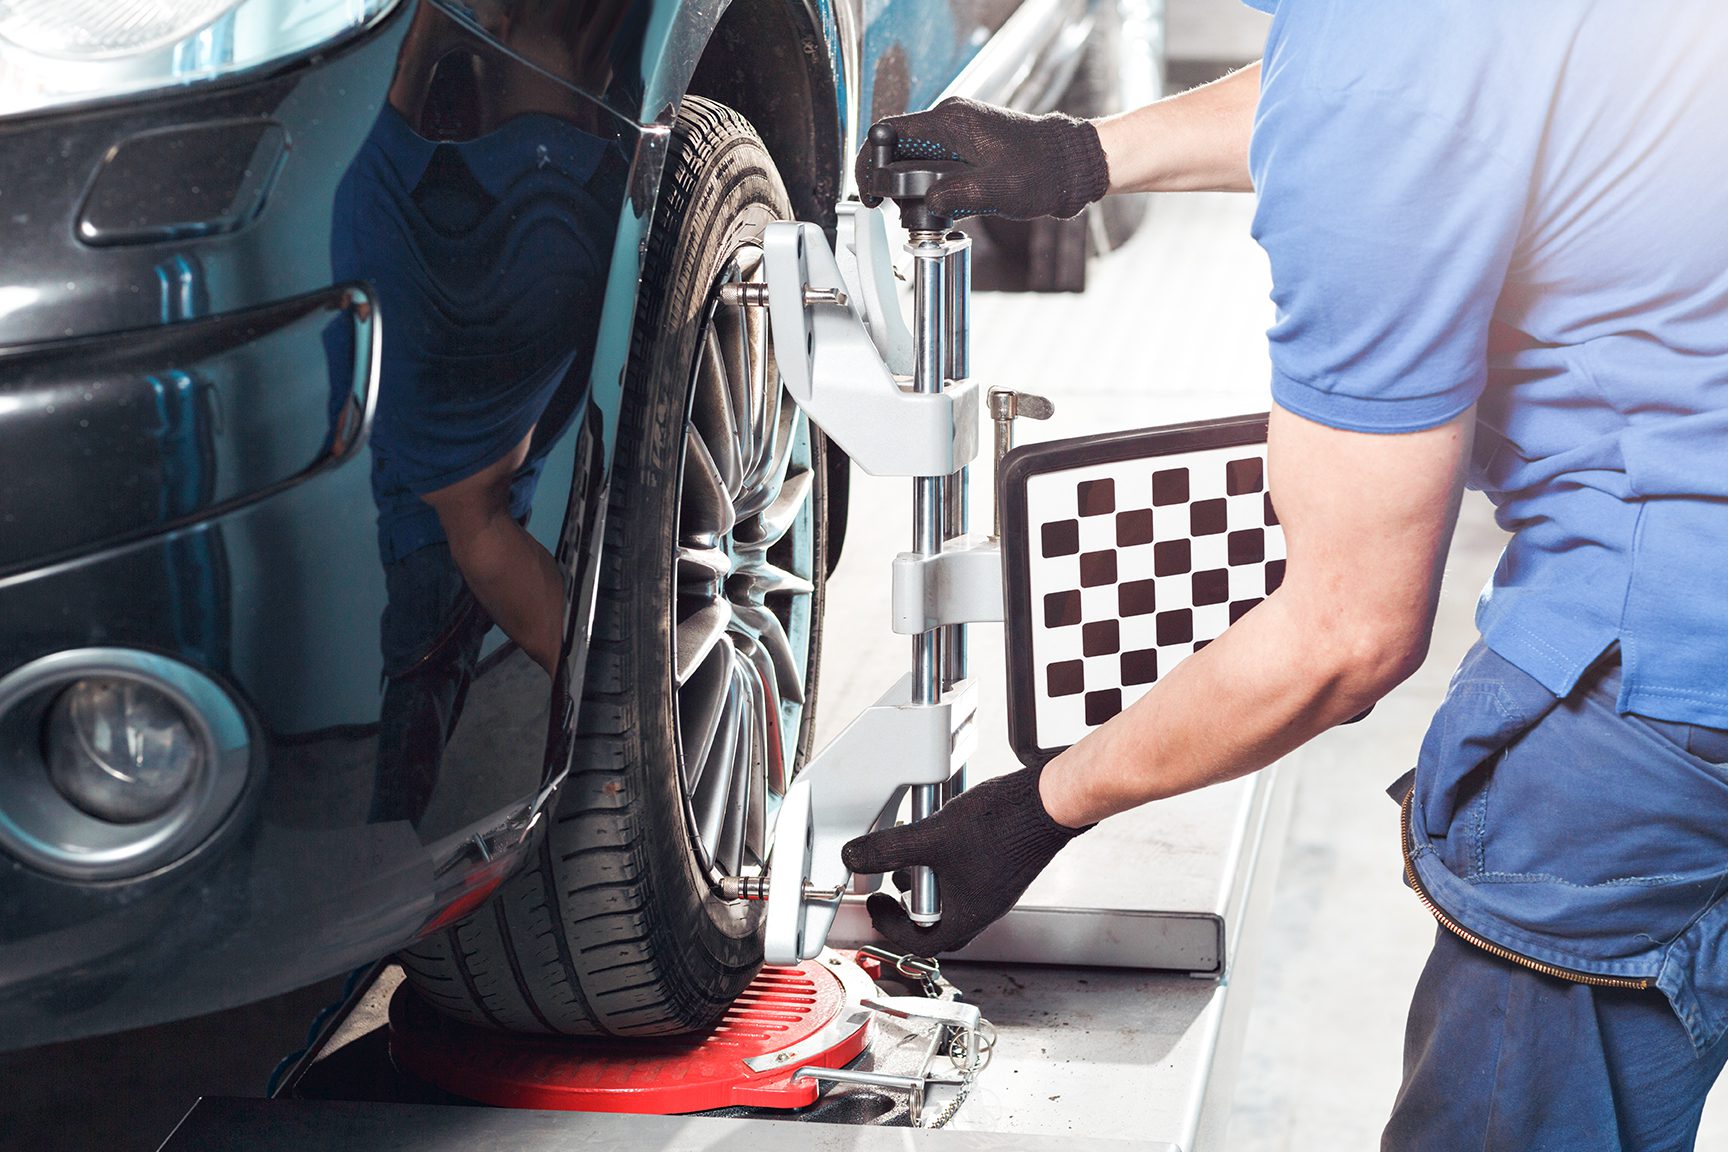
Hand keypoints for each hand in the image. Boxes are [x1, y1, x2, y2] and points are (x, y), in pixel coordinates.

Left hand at [840, 765, 1090, 955]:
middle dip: (909, 903)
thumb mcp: (931, 837)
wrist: (1048, 802)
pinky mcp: (1002, 865)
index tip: (877, 906)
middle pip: (937, 922)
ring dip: (928, 877)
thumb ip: (889, 849)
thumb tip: (855, 857)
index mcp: (967, 916)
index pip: (920, 942)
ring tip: (913, 850)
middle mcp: (984, 907)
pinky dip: (947, 860)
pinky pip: (967, 873)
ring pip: (952, 894)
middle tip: (894, 882)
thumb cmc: (1004, 827)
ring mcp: (995, 886)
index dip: (890, 927)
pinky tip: (942, 831)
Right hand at [854, 97, 1109, 221]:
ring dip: (910, 185)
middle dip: (890, 180)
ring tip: (919, 213)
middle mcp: (951, 117)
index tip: (871, 193)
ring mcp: (960, 128)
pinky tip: (939, 206)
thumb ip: (952, 197)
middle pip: (899, 145)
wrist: (1073, 164)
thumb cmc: (1042, 172)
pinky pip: (935, 160)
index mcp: (951, 120)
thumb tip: (924, 205)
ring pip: (916, 155)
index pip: (890, 132)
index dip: (872, 163)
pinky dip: (929, 183)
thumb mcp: (994, 192)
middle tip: (892, 210)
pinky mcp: (969, 141)